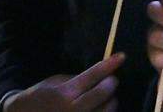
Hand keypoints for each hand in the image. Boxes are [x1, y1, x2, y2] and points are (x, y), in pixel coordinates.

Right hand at [2, 53, 123, 111]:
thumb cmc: (40, 97)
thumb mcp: (54, 82)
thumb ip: (76, 80)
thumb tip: (100, 76)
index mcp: (63, 94)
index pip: (92, 76)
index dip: (109, 65)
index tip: (121, 56)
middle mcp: (71, 111)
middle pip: (102, 94)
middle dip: (111, 84)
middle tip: (112, 80)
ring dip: (111, 102)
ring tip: (109, 97)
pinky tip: (102, 108)